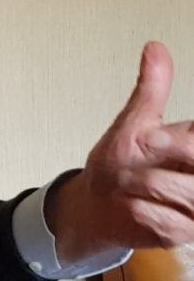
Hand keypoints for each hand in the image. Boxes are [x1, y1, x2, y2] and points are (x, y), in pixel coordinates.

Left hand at [48, 42, 193, 263]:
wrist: (97, 204)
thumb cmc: (118, 163)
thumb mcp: (132, 122)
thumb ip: (151, 90)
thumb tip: (154, 48)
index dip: (176, 144)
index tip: (148, 141)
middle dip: (158, 165)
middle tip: (128, 167)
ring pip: (186, 194)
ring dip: (142, 187)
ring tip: (124, 182)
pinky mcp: (190, 232)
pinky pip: (170, 221)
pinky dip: (141, 211)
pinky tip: (131, 205)